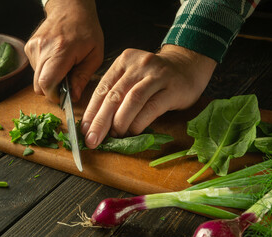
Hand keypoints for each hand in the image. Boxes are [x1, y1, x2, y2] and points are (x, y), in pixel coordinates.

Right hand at [24, 0, 103, 102]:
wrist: (70, 8)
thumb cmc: (86, 30)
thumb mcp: (94, 55)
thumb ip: (83, 77)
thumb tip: (73, 96)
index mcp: (61, 51)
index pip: (47, 83)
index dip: (54, 96)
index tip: (65, 96)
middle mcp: (42, 48)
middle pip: (39, 85)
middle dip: (53, 90)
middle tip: (67, 82)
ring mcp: (33, 47)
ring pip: (36, 78)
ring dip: (50, 79)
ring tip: (64, 67)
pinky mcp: (29, 47)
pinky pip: (35, 69)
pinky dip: (46, 70)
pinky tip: (56, 60)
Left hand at [81, 44, 216, 148]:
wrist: (187, 65)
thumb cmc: (155, 77)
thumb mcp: (132, 77)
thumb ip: (117, 94)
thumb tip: (98, 123)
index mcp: (123, 61)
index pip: (102, 88)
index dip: (92, 111)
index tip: (84, 130)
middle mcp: (138, 65)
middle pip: (114, 95)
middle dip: (100, 121)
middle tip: (92, 139)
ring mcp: (156, 74)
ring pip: (132, 100)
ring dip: (120, 122)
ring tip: (114, 136)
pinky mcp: (172, 88)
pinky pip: (151, 107)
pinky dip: (139, 122)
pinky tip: (133, 132)